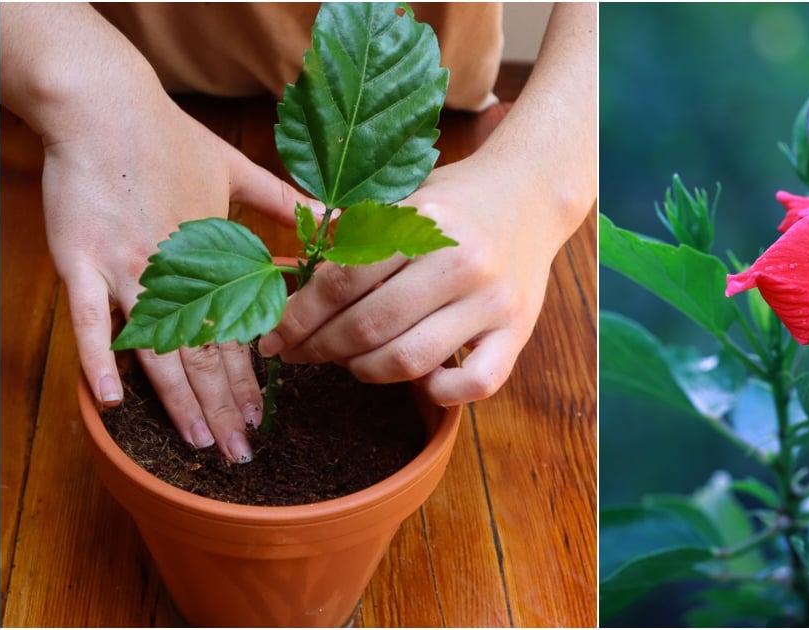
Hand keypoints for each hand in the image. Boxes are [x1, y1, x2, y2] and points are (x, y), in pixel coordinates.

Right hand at [2, 4, 315, 461]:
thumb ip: (284, 202)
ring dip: (179, 402)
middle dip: (225, 407)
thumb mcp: (237, 170)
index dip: (250, 377)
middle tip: (242, 452)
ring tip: (199, 443)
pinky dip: (99, 361)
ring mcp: (127, 267)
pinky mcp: (81, 259)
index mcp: (214, 254)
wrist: (104, 103)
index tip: (265, 415)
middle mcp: (176, 270)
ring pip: (158, 348)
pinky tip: (111, 402)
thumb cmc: (169, 137)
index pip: (236, 330)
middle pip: (204, 352)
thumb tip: (332, 216)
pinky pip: (88, 320)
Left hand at [258, 2, 595, 404]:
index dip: (300, 315)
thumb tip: (287, 272)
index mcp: (425, 223)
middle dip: (321, 347)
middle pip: (370, 325)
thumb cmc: (457, 198)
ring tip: (350, 362)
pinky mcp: (520, 332)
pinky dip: (439, 391)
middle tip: (300, 353)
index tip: (276, 335)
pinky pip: (475, 383)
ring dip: (366, 370)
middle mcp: (463, 263)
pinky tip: (418, 380)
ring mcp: (494, 302)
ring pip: (412, 359)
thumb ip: (351, 232)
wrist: (533, 193)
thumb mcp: (404, 196)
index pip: (344, 280)